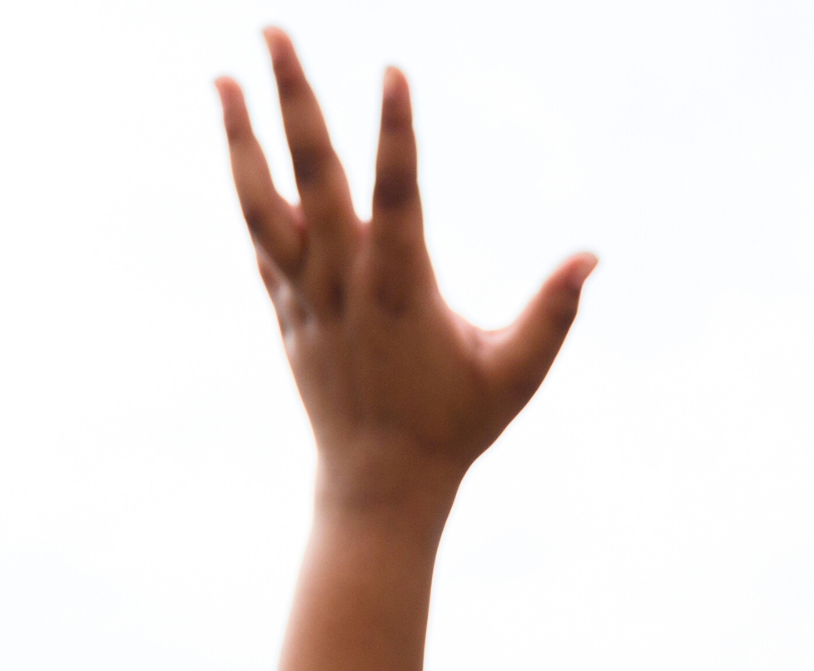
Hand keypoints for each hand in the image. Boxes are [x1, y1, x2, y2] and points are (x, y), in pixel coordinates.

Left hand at [218, 30, 592, 515]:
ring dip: (238, 137)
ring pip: (260, 203)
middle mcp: (342, 282)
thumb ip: (553, 313)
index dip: (395, 131)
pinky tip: (235, 142)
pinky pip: (257, 237)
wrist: (380, 482)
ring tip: (220, 76)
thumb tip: (592, 257)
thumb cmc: (456, 426)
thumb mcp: (516, 373)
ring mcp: (304, 294)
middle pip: (310, 175)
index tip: (391, 70)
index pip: (396, 194)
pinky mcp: (284, 308)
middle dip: (292, 99)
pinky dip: (245, 186)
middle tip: (272, 30)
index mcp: (400, 290)